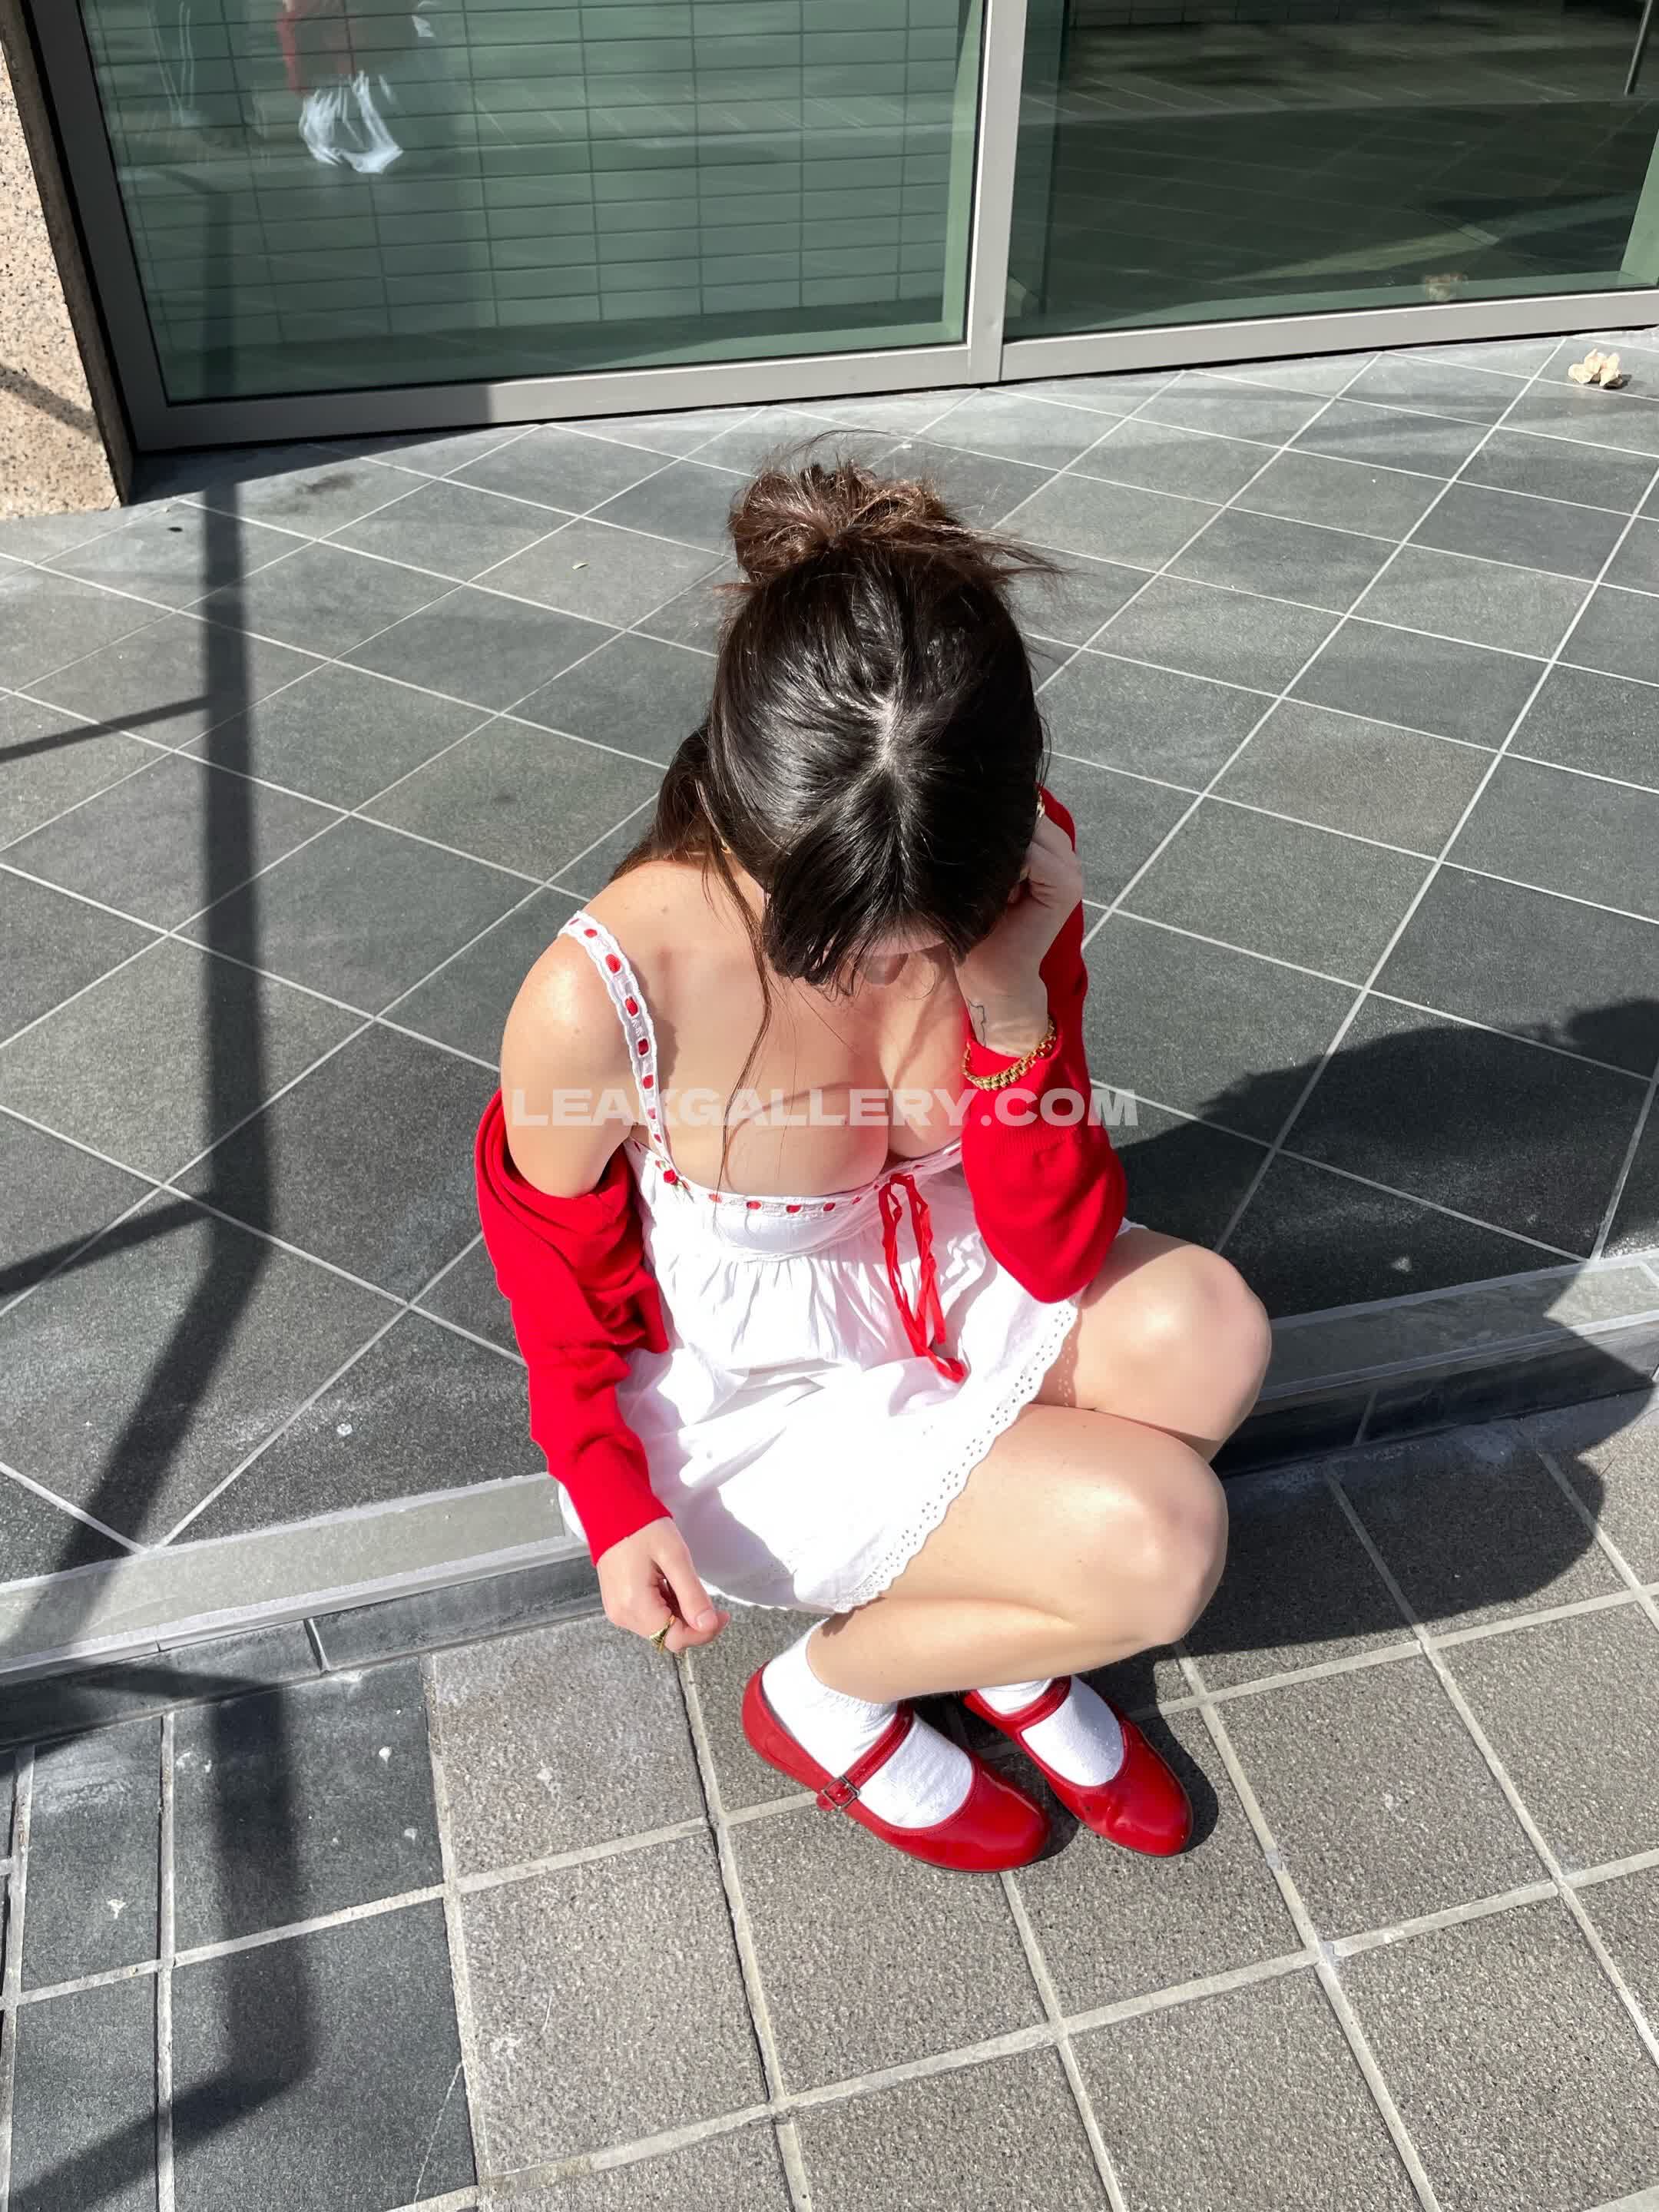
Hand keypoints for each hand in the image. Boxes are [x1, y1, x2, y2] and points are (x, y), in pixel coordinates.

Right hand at [597, 1520, 729, 1652]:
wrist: (612, 1509)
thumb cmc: (643, 1527)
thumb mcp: (675, 1556)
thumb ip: (692, 1594)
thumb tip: (708, 1625)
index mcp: (635, 1605)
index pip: (676, 1638)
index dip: (704, 1632)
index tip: (723, 1615)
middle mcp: (623, 1615)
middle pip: (668, 1636)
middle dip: (694, 1623)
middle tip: (711, 1601)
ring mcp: (618, 1611)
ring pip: (660, 1628)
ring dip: (681, 1614)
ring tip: (685, 1584)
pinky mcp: (619, 1604)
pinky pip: (649, 1617)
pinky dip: (667, 1608)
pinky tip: (671, 1586)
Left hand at [954, 809, 1080, 1049]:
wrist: (989, 976)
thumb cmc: (973, 925)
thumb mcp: (975, 873)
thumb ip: (984, 838)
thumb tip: (964, 794)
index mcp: (1043, 844)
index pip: (1016, 805)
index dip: (985, 816)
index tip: (961, 841)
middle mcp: (1061, 850)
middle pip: (1023, 813)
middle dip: (992, 831)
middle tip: (970, 868)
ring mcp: (1069, 866)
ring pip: (1027, 829)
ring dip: (999, 851)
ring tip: (983, 883)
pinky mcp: (1067, 885)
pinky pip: (1033, 854)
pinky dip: (1008, 868)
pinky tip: (995, 891)